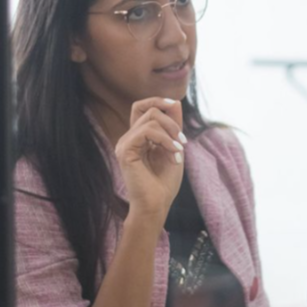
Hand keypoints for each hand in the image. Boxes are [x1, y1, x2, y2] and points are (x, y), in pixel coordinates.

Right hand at [116, 98, 185, 221]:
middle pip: (148, 110)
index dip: (157, 101)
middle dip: (171, 121)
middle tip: (182, 142)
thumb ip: (173, 127)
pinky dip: (165, 140)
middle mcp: (128, 138)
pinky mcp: (125, 151)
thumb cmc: (164, 184)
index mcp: (137, 138)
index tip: (174, 105)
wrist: (156, 206)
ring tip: (179, 151)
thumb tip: (175, 102)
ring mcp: (124, 144)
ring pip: (150, 118)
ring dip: (171, 132)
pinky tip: (174, 154)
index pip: (141, 107)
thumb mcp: (174, 148)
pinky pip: (147, 131)